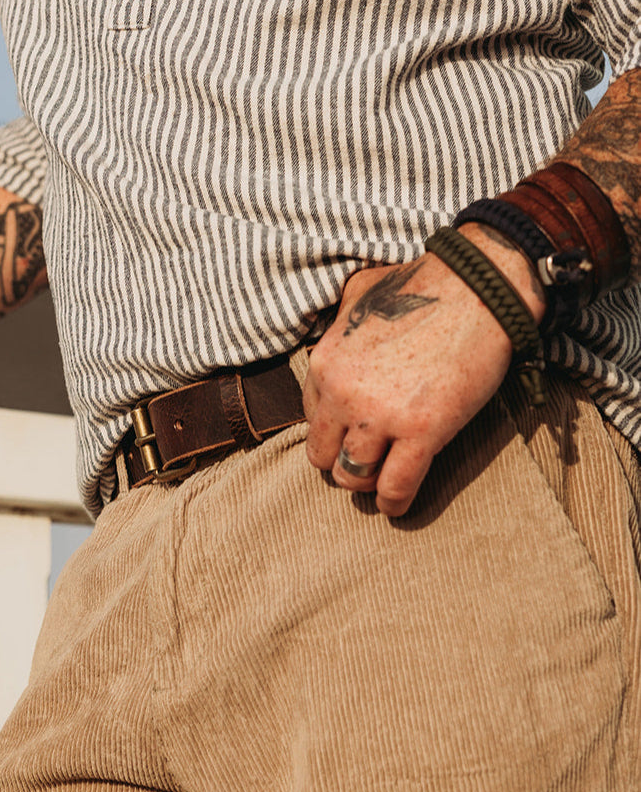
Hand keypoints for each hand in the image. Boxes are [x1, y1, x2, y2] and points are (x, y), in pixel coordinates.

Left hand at [303, 233, 543, 516]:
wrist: (479, 286)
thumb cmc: (421, 285)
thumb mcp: (357, 295)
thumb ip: (337, 323)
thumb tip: (333, 332)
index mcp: (323, 364)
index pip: (311, 421)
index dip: (331, 432)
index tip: (348, 436)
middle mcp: (343, 393)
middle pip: (323, 456)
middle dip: (341, 463)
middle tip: (364, 463)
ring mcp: (380, 415)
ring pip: (353, 477)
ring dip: (366, 486)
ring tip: (380, 484)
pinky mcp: (423, 432)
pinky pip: (396, 486)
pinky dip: (394, 502)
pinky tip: (397, 506)